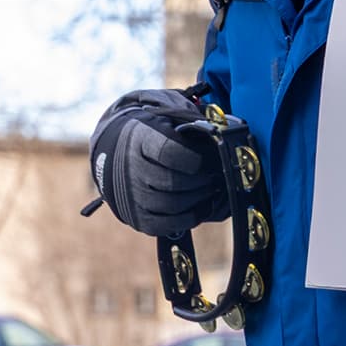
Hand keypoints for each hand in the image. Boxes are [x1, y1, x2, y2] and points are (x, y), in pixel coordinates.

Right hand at [88, 89, 229, 237]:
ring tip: (212, 187)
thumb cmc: (156, 136)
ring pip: (171, 205)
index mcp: (140, 139)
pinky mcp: (138, 217)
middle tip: (217, 175)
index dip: (195, 158)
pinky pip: (167, 224)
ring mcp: (131, 195)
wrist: (121, 155)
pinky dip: (190, 218)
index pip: (170, 152)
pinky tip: (202, 205)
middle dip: (203, 180)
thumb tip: (223, 137)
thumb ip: (194, 127)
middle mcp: (130, 168)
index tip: (209, 157)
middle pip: (173, 182)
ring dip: (199, 198)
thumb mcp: (170, 121)